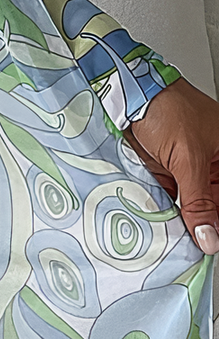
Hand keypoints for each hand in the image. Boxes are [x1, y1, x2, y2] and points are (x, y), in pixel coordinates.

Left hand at [122, 76, 218, 254]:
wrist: (127, 91)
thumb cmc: (167, 108)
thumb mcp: (188, 160)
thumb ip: (198, 201)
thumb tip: (210, 236)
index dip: (214, 226)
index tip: (204, 248)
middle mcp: (207, 165)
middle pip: (205, 207)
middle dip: (193, 225)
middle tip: (184, 247)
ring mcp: (181, 168)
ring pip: (182, 206)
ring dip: (173, 219)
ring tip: (167, 237)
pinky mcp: (158, 170)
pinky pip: (160, 197)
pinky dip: (155, 208)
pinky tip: (151, 221)